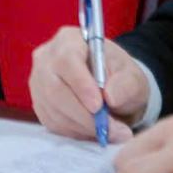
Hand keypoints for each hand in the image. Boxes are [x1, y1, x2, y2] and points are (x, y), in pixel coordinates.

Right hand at [28, 26, 149, 141]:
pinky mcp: (39, 103)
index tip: (99, 106)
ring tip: (110, 132)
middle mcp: (46, 58)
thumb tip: (111, 97)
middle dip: (83, 115)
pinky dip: (75, 131)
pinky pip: (52, 122)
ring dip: (82, 126)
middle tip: (110, 129)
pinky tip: (93, 130)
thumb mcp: (133, 77)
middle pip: (54, 89)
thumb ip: (127, 85)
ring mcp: (38, 82)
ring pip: (53, 110)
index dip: (81, 85)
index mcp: (68, 40)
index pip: (67, 60)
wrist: (111, 89)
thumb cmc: (120, 77)